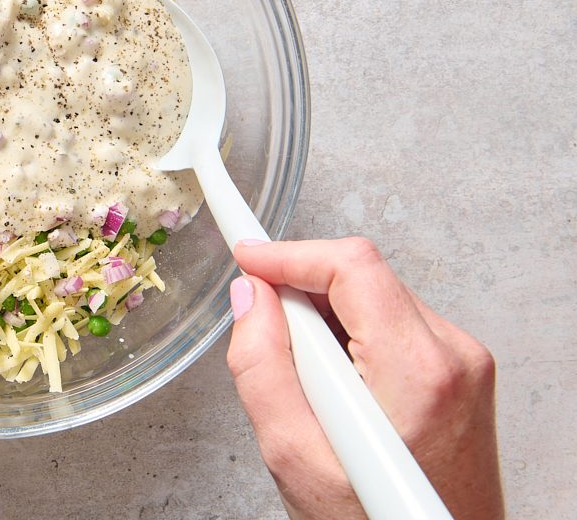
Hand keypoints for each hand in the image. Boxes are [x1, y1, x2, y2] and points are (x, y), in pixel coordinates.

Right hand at [227, 237, 502, 519]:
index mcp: (417, 370)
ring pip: (374, 297)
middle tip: (265, 330)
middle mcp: (453, 356)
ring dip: (325, 319)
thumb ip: (261, 367)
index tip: (246, 254)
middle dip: (302, 290)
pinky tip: (336, 389)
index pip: (351, 266)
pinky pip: (392, 324)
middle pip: (362, 276)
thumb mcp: (293, 455)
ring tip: (307, 381)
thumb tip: (249, 299)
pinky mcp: (460, 372)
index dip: (289, 254)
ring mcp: (463, 363)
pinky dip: (351, 338)